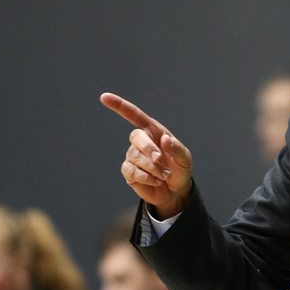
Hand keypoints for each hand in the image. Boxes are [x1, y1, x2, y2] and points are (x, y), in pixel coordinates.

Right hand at [101, 94, 193, 217]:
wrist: (175, 191)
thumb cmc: (180, 169)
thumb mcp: (185, 158)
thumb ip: (177, 148)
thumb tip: (165, 140)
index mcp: (153, 131)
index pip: (134, 115)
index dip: (119, 105)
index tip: (104, 97)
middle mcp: (141, 141)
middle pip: (135, 136)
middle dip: (148, 148)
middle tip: (160, 159)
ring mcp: (133, 156)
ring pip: (135, 157)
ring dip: (152, 168)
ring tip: (164, 175)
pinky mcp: (129, 172)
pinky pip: (131, 171)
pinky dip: (146, 177)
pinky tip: (156, 181)